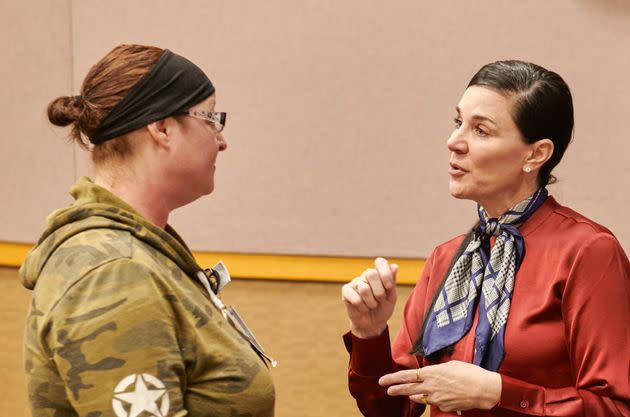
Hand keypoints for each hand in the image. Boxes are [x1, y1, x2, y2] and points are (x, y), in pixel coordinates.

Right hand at [341, 257, 397, 338]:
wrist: (373, 324)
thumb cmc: (383, 308)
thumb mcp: (391, 296)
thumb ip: (392, 281)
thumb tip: (394, 266)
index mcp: (378, 273)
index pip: (380, 262)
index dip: (385, 274)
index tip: (389, 287)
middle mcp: (366, 275)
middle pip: (371, 273)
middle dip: (379, 292)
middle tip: (380, 300)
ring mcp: (355, 282)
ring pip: (364, 288)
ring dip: (371, 302)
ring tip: (371, 306)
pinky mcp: (346, 291)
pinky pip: (355, 298)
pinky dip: (362, 307)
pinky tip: (362, 308)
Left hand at [378, 360, 500, 411]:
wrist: (483, 389)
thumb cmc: (469, 373)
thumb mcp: (450, 365)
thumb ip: (436, 370)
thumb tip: (430, 373)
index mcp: (431, 373)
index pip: (406, 376)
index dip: (393, 378)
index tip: (383, 380)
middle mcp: (430, 386)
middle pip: (407, 389)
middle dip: (395, 389)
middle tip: (386, 390)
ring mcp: (436, 398)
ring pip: (419, 397)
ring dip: (413, 395)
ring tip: (408, 394)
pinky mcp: (443, 407)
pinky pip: (433, 403)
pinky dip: (431, 399)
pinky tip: (434, 396)